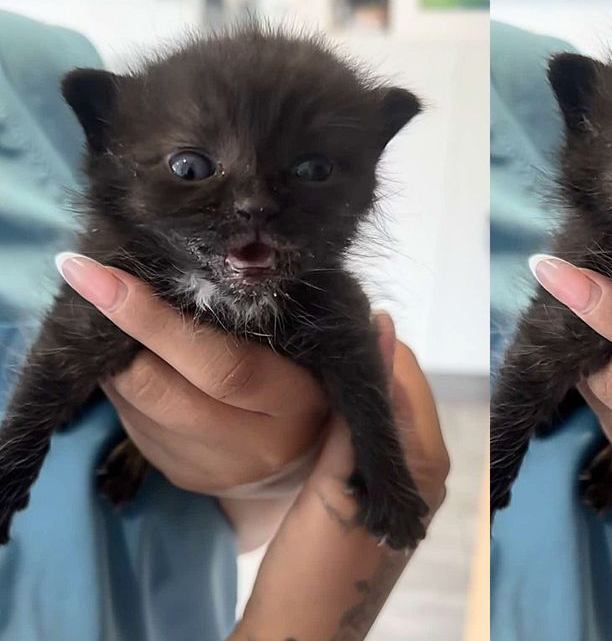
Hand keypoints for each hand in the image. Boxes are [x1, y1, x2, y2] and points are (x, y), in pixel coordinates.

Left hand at [60, 253, 331, 549]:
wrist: (305, 469)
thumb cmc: (320, 389)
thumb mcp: (335, 359)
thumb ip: (348, 336)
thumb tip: (382, 322)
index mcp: (293, 406)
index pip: (221, 365)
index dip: (155, 320)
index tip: (97, 273)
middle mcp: (248, 445)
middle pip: (159, 387)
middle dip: (116, 333)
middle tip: (94, 281)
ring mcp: (207, 467)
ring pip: (134, 404)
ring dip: (115, 354)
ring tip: (120, 313)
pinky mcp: (177, 474)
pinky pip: (129, 420)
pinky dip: (123, 380)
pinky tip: (138, 355)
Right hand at [230, 312, 449, 639]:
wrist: (302, 633)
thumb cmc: (314, 564)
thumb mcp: (334, 482)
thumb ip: (360, 413)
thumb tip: (381, 335)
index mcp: (425, 462)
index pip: (410, 379)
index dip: (380, 343)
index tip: (343, 312)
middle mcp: (427, 470)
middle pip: (405, 395)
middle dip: (373, 361)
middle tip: (327, 330)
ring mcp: (408, 486)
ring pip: (391, 416)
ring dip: (365, 387)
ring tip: (324, 355)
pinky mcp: (385, 498)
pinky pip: (380, 440)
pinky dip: (360, 416)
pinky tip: (330, 402)